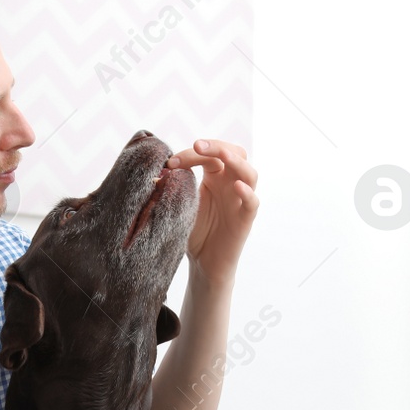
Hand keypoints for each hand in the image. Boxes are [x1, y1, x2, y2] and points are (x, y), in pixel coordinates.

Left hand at [166, 139, 257, 286]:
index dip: (191, 154)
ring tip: (222, 155)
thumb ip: (173, 188)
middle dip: (216, 146)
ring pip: (249, 173)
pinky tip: (236, 186)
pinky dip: (247, 192)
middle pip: (235, 153)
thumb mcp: (180, 205)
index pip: (210, 155)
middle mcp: (231, 184)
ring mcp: (241, 200)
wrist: (203, 263)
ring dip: (236, 161)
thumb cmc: (192, 232)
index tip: (170, 162)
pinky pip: (253, 202)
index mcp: (215, 177)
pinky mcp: (245, 219)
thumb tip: (156, 172)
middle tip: (197, 145)